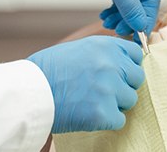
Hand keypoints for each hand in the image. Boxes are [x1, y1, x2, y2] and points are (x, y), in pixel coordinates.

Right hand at [27, 36, 144, 132]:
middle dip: (124, 85)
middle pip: (137, 78)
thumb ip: (103, 53)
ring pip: (130, 99)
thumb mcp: (79, 48)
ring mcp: (109, 88)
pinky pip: (119, 120)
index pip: (135, 54)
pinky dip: (107, 120)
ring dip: (115, 103)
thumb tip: (122, 61)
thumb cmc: (48, 70)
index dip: (128, 65)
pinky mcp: (103, 112)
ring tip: (92, 101)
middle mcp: (111, 64)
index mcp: (105, 45)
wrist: (29, 92)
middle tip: (104, 90)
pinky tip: (89, 114)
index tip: (119, 72)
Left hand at [62, 0, 159, 35]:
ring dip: (121, 17)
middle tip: (120, 31)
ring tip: (108, 24)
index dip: (146, 17)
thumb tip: (140, 26)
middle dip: (131, 18)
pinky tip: (105, 17)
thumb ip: (127, 3)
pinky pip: (120, 1)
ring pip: (131, 3)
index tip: (139, 36)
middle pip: (142, 1)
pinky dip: (114, 11)